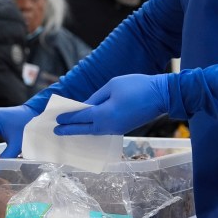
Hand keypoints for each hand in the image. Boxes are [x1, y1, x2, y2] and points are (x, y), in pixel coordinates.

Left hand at [54, 73, 168, 135]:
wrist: (161, 96)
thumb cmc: (136, 86)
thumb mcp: (113, 86)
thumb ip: (97, 97)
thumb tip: (86, 105)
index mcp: (104, 114)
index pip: (80, 117)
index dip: (67, 117)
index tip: (56, 118)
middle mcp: (108, 125)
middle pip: (84, 129)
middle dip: (70, 129)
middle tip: (56, 131)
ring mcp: (116, 129)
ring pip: (94, 131)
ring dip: (81, 130)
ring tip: (69, 129)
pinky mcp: (123, 128)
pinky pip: (103, 130)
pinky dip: (92, 128)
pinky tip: (87, 125)